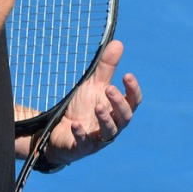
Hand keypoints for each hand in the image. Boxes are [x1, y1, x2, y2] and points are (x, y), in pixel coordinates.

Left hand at [37, 40, 142, 166]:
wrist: (59, 130)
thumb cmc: (82, 108)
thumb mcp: (93, 86)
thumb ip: (106, 68)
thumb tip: (118, 42)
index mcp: (118, 110)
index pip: (133, 102)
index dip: (133, 90)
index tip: (127, 76)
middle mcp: (113, 126)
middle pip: (124, 118)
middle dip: (119, 103)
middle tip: (110, 88)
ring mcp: (98, 139)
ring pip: (109, 132)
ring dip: (105, 119)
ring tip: (98, 106)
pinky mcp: (82, 148)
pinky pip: (84, 144)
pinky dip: (81, 134)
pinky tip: (75, 125)